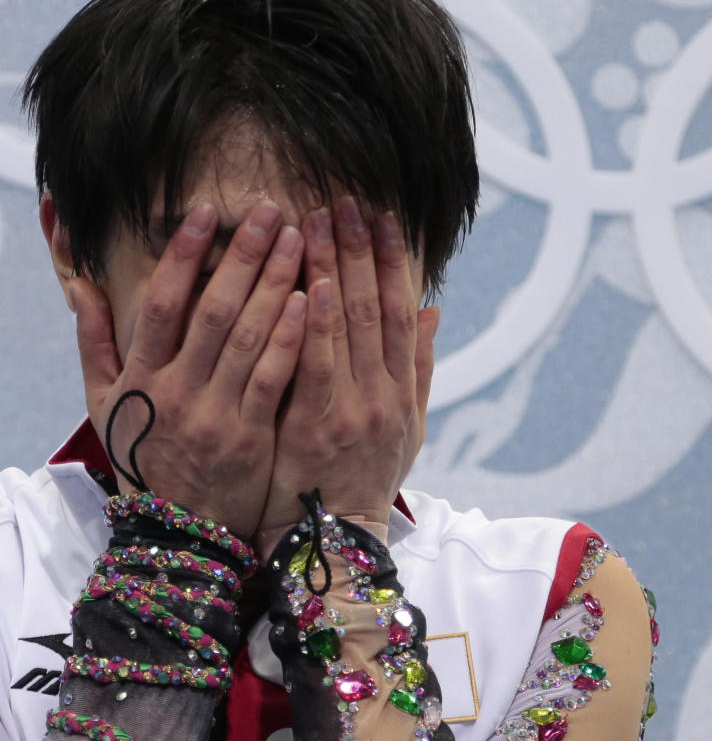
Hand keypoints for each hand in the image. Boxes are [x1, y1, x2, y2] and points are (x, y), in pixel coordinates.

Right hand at [69, 201, 306, 536]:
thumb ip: (94, 343)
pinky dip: (288, 339)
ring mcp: (212, 416)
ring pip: (245, 338)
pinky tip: (308, 301)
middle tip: (273, 210)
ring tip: (300, 241)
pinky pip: (271, 380)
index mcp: (140, 378)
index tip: (206, 212)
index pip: (161, 304)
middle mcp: (174, 392)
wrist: (176, 534)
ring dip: (274, 285)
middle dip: (244, 256)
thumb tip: (77, 284)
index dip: (183, 255)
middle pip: (211, 311)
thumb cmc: (144, 460)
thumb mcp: (105, 405)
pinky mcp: (249, 439)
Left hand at [255, 198, 437, 555]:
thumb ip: (417, 368)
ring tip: (317, 221)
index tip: (380, 216)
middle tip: (342, 199)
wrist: (338, 541)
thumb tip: (431, 309)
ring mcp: (349, 411)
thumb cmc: (364, 480)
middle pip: (371, 309)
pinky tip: (309, 286)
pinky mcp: (313, 430)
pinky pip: (315, 370)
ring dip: (332, 271)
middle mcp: (381, 395)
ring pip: (344, 330)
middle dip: (357, 250)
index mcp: (401, 390)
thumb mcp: (405, 428)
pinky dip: (315, 326)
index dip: (390, 261)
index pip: (397, 311)